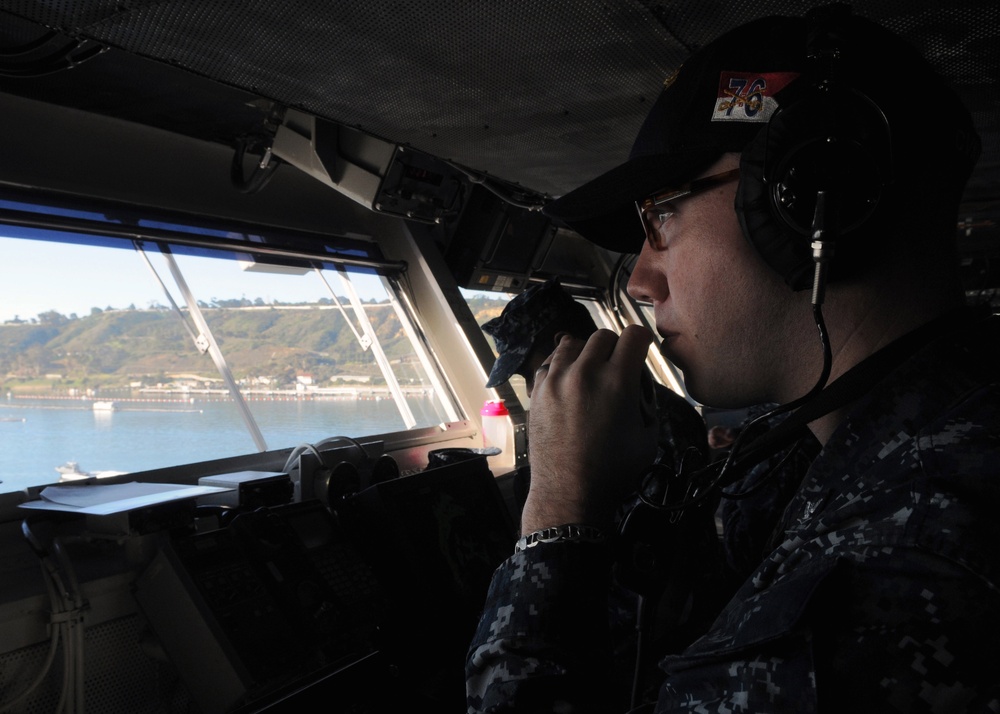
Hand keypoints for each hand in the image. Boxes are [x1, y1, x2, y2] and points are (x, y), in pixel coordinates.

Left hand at [521, 325, 658, 532]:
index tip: (641, 353)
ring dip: (586, 354)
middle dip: (615, 348)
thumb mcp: (648, 436)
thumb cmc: (614, 470)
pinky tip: (568, 386)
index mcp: (618, 381)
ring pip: (573, 344)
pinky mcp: (537, 392)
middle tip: (617, 369)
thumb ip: (647, 401)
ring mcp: (556, 380)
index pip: (633, 335)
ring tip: (590, 375)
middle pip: (603, 336)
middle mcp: (585, 372)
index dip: (642, 342)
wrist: (569, 492)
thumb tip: (638, 385)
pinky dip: (561, 368)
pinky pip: (550, 364)